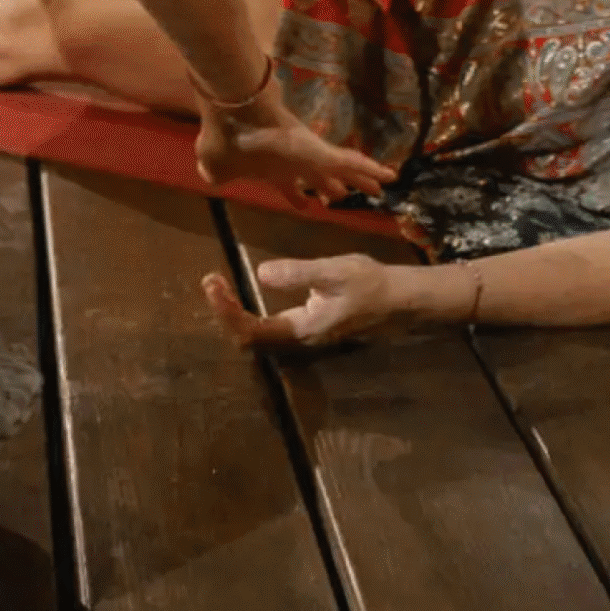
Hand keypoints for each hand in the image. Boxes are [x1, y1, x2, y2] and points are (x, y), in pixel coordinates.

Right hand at [193, 87, 390, 206]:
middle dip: (333, 187)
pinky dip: (370, 169)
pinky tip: (390, 175)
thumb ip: (219, 171)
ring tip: (382, 188)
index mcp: (270, 169)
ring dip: (361, 180)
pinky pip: (351, 161)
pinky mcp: (319, 150)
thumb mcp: (216, 164)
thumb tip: (214, 176)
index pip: (287, 185)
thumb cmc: (225, 138)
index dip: (296, 196)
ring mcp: (308, 154)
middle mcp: (293, 161)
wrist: (234, 114)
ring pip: (341, 169)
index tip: (306, 205)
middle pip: (319, 176)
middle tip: (346, 197)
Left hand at [200, 254, 414, 348]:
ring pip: (257, 333)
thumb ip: (299, 273)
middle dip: (225, 312)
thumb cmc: (370, 284)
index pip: (251, 330)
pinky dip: (248, 310)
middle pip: (249, 336)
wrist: (399, 298)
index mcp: (302, 329)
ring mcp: (302, 334)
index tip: (213, 284)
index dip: (227, 312)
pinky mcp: (306, 324)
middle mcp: (298, 338)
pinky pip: (268, 325)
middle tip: (210, 282)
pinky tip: (243, 291)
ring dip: (234, 312)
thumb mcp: (334, 272)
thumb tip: (261, 274)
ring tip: (218, 287)